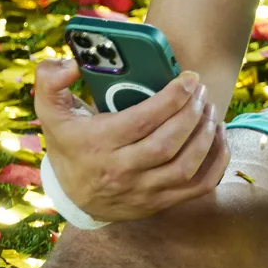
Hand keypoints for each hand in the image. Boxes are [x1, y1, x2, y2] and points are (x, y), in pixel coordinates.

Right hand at [32, 59, 229, 222]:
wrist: (71, 196)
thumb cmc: (68, 143)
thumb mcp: (50, 111)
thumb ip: (50, 80)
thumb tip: (73, 64)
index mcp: (97, 145)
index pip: (141, 121)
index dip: (171, 98)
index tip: (189, 79)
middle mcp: (120, 172)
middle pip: (167, 143)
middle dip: (192, 113)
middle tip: (200, 90)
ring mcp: (142, 192)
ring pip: (186, 167)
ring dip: (205, 135)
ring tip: (209, 109)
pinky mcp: (159, 203)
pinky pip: (198, 187)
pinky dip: (216, 162)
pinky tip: (217, 137)